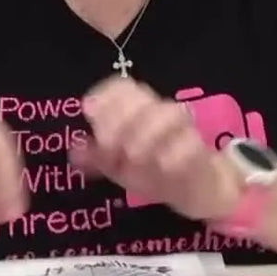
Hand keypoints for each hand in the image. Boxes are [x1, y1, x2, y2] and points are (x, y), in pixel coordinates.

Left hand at [73, 77, 240, 221]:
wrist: (196, 190)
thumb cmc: (153, 171)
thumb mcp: (119, 166)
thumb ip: (97, 156)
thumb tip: (74, 150)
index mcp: (138, 112)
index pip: (122, 86)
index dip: (105, 96)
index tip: (91, 115)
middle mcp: (160, 114)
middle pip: (142, 94)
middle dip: (120, 117)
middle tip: (108, 145)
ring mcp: (183, 131)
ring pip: (170, 112)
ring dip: (145, 132)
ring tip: (132, 157)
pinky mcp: (202, 152)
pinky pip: (190, 143)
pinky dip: (173, 153)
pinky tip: (160, 165)